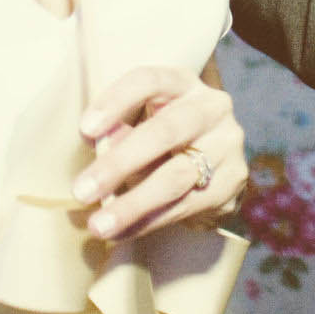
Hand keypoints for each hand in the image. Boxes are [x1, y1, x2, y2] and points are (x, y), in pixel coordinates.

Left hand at [72, 65, 247, 240]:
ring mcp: (226, 145)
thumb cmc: (165, 136)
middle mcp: (211, 107)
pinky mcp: (232, 182)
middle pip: (165, 131)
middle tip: (82, 190)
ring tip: (99, 224)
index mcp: (183, 83)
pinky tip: (121, 233)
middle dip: (119, 163)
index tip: (85, 129)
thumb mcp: (144, 120)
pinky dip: (147, 222)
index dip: (117, 101)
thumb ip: (121, 128)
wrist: (216, 164)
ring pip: (176, 177)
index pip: (150, 81)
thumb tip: (95, 141)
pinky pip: (184, 206)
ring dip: (132, 204)